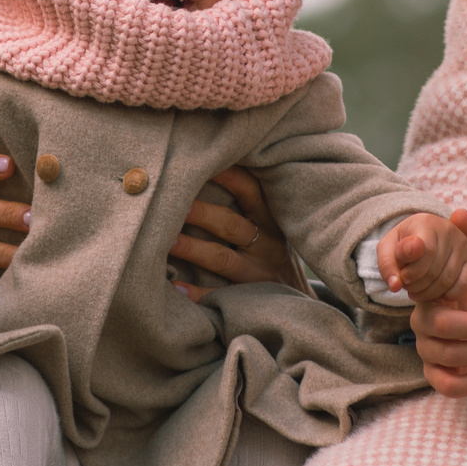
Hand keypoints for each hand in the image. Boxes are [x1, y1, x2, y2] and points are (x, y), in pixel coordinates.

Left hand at [170, 167, 303, 300]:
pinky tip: (177, 287)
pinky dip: (198, 293)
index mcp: (271, 221)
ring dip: (193, 249)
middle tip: (177, 205)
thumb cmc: (273, 251)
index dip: (228, 177)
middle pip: (233, 226)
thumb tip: (209, 167)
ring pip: (223, 259)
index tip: (201, 164)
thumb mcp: (273, 226)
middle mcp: (267, 246)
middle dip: (204, 214)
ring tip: (167, 243)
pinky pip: (220, 295)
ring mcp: (258, 274)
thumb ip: (250, 203)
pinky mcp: (248, 299)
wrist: (299, 301)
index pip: (251, 191)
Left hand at [379, 213, 466, 303]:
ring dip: (429, 293)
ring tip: (418, 291)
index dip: (410, 272)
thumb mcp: (389, 251)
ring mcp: (463, 243)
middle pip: (432, 270)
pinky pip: (463, 284)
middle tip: (408, 286)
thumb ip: (387, 266)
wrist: (425, 239)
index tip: (403, 276)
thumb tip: (396, 285)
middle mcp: (447, 229)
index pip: (420, 252)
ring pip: (446, 279)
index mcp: (424, 222)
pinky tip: (438, 294)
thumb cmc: (404, 246)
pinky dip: (449, 295)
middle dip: (416, 285)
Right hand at [409, 210, 466, 398]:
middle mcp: (423, 323)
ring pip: (446, 358)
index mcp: (429, 293)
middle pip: (438, 328)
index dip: (442, 290)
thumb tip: (460, 212)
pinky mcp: (439, 374)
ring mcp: (429, 350)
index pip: (422, 290)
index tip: (466, 288)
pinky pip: (446, 385)